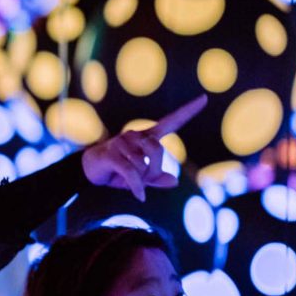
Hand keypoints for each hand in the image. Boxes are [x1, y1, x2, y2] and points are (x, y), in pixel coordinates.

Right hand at [81, 95, 202, 198]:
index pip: (172, 121)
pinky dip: (137, 186)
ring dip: (140, 179)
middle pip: (158, 150)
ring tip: (128, 179)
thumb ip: (157, 179)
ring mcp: (122, 142)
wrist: (91, 170)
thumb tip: (174, 181)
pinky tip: (140, 196)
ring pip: (143, 164)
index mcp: (148, 137)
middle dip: (154, 169)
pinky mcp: (112, 153)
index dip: (188, 111)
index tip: (204, 99)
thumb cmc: (119, 171)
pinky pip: (131, 172)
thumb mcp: (141, 178)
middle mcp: (136, 135)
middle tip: (144, 180)